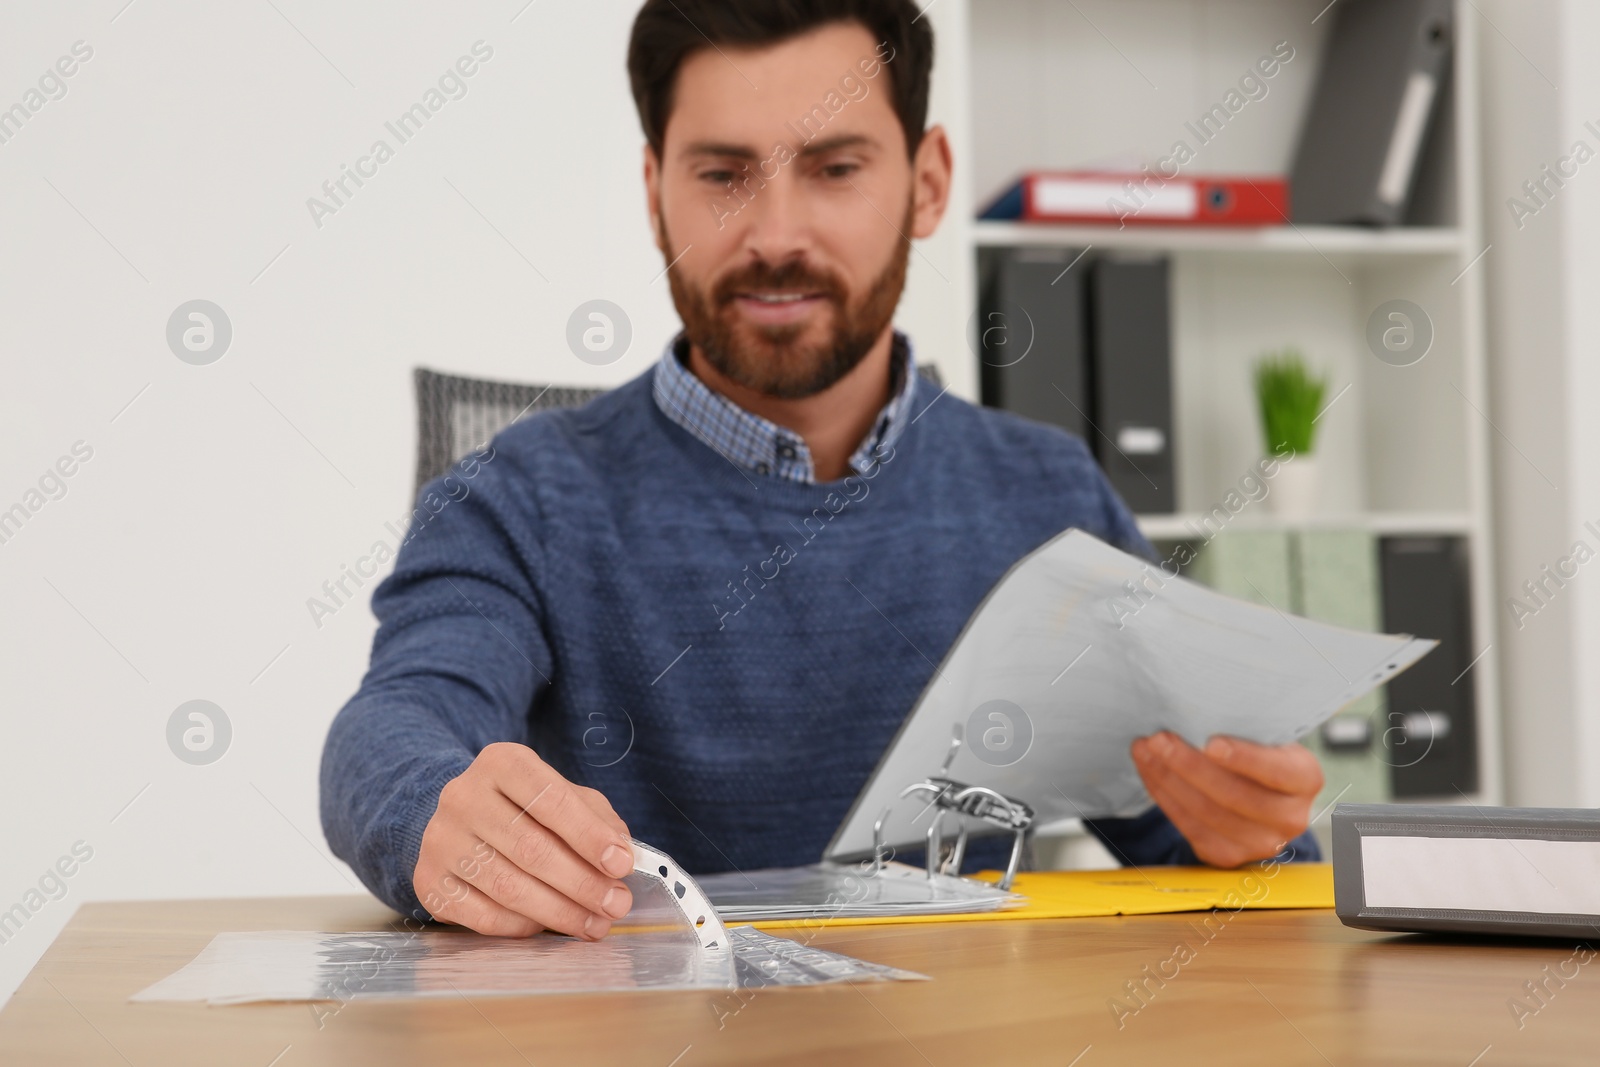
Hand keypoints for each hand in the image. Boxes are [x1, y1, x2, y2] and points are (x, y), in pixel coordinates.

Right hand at [413, 742, 634, 938]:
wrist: (460, 819)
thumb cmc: (526, 809)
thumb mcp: (564, 796)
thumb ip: (597, 820)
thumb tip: (623, 857)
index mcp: (502, 763)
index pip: (550, 798)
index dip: (589, 835)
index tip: (622, 864)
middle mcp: (463, 796)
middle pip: (530, 847)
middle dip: (582, 883)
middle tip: (616, 904)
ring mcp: (440, 839)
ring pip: (508, 886)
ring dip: (560, 912)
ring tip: (595, 923)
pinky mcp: (428, 880)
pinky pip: (483, 916)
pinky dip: (523, 927)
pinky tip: (548, 926)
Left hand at [1130, 731, 1322, 868]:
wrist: (1257, 792)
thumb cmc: (1257, 753)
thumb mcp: (1265, 737)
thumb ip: (1244, 729)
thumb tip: (1196, 710)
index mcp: (1305, 779)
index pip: (1277, 770)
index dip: (1243, 758)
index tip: (1211, 742)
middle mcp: (1290, 817)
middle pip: (1234, 794)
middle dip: (1188, 764)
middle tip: (1158, 739)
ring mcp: (1261, 843)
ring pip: (1207, 813)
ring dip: (1168, 779)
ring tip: (1146, 751)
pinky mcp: (1229, 855)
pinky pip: (1190, 828)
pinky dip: (1164, 797)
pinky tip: (1150, 773)